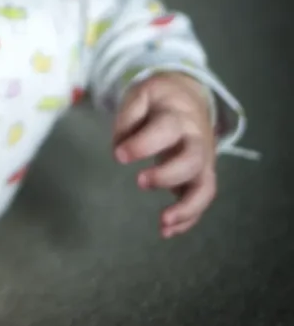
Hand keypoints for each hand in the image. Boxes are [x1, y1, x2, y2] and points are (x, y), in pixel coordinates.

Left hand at [111, 72, 216, 238]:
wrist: (190, 96)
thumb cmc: (159, 99)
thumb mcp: (141, 94)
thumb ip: (129, 115)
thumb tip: (120, 145)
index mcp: (178, 117)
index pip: (166, 130)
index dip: (144, 144)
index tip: (119, 155)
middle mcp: (196, 140)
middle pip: (192, 161)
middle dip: (168, 175)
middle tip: (140, 182)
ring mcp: (203, 160)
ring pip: (205, 186)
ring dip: (186, 208)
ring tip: (163, 223)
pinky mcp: (202, 175)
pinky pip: (201, 199)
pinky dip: (188, 218)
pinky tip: (166, 231)